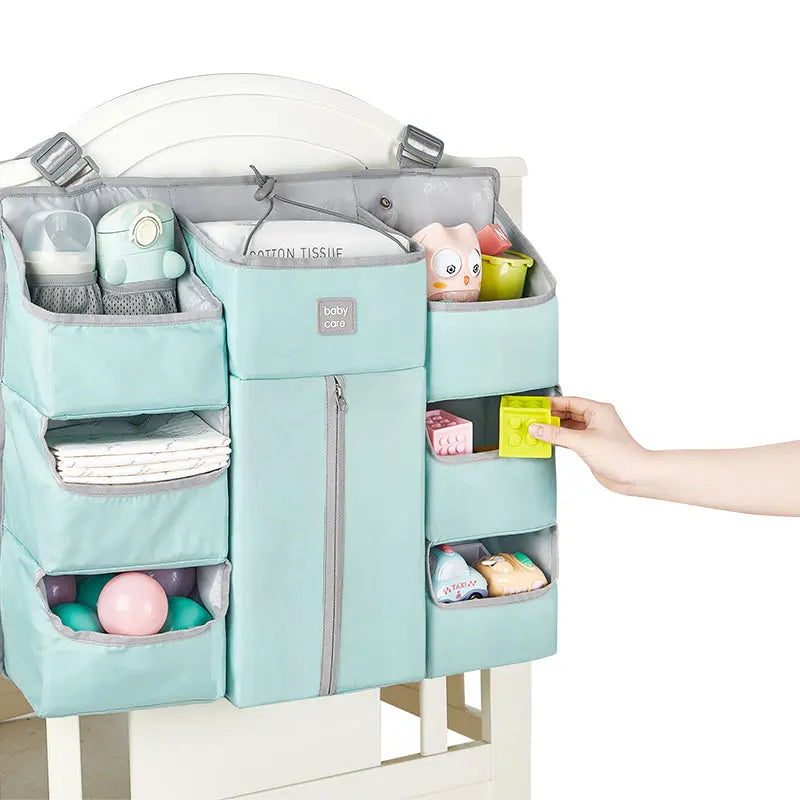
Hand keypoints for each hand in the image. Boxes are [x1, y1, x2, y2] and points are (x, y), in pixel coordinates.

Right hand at [529, 397, 651, 494]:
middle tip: (532, 419)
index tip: (535, 406)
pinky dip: (558, 439)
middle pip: (567, 412)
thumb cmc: (619, 455)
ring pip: (567, 426)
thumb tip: (536, 427)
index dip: (551, 404)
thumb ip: (557, 434)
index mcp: (598, 410)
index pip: (569, 401)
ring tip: (535, 430)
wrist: (635, 476)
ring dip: (553, 428)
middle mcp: (596, 419)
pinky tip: (546, 440)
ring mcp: (593, 433)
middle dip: (550, 416)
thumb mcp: (583, 442)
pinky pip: (570, 438)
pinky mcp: (590, 446)